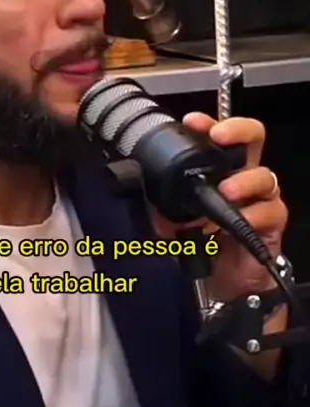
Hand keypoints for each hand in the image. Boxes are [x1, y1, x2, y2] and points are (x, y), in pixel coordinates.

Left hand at [152, 113, 288, 300]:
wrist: (220, 284)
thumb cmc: (201, 245)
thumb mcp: (170, 222)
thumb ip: (156, 205)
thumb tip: (135, 194)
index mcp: (217, 170)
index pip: (217, 136)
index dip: (207, 123)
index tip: (191, 122)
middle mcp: (241, 178)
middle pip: (252, 139)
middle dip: (237, 132)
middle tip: (218, 138)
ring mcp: (258, 200)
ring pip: (264, 176)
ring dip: (243, 181)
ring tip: (225, 191)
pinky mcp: (270, 224)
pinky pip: (270, 212)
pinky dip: (252, 215)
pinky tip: (235, 223)